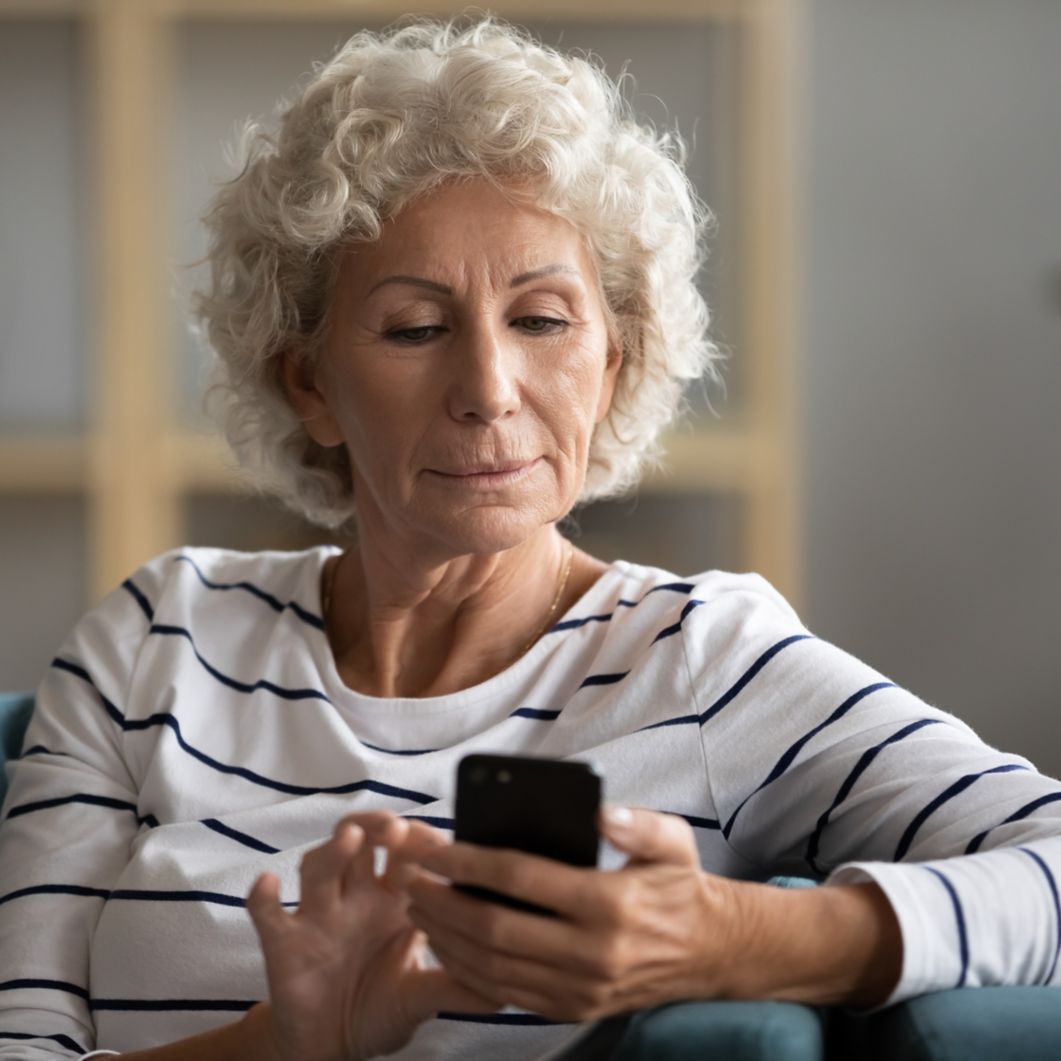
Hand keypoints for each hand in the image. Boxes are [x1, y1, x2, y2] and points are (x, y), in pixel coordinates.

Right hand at [246, 812, 497, 1060]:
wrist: (328, 1047)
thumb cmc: (379, 1006)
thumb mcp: (423, 997)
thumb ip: (460, 987)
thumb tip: (511, 989)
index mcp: (396, 900)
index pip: (410, 853)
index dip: (421, 842)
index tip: (439, 843)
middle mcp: (357, 896)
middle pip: (363, 841)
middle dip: (377, 825)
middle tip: (394, 828)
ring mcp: (319, 915)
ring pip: (320, 866)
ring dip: (333, 851)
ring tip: (349, 839)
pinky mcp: (284, 942)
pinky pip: (267, 913)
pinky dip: (262, 898)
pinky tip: (268, 885)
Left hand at [400, 806, 738, 1021]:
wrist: (710, 953)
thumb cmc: (680, 887)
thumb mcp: (674, 842)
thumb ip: (637, 824)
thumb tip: (597, 813)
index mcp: (609, 903)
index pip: (521, 878)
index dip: (469, 861)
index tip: (433, 848)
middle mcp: (591, 952)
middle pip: (494, 926)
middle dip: (441, 901)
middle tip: (408, 879)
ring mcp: (580, 988)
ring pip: (492, 966)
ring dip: (445, 937)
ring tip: (416, 908)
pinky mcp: (573, 1008)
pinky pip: (506, 993)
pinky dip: (467, 970)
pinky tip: (445, 944)